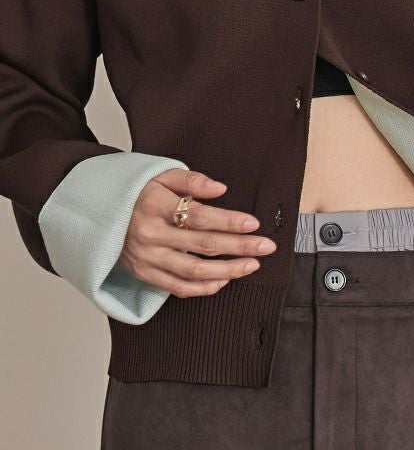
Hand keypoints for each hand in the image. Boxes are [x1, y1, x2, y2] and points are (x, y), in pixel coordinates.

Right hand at [117, 167, 276, 297]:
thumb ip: (192, 180)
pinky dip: (203, 288)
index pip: (198, 216)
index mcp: (154, 205)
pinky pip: (178, 288)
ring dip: (227, 270)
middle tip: (266, 247)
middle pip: (202, 244)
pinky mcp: (145, 274)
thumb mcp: (160, 175)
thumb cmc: (138, 192)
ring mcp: (147, 258)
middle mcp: (150, 234)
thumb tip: (221, 189)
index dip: (228, 221)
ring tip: (252, 265)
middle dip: (239, 246)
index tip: (253, 223)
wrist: (99, 215)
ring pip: (193, 271)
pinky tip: (224, 280)